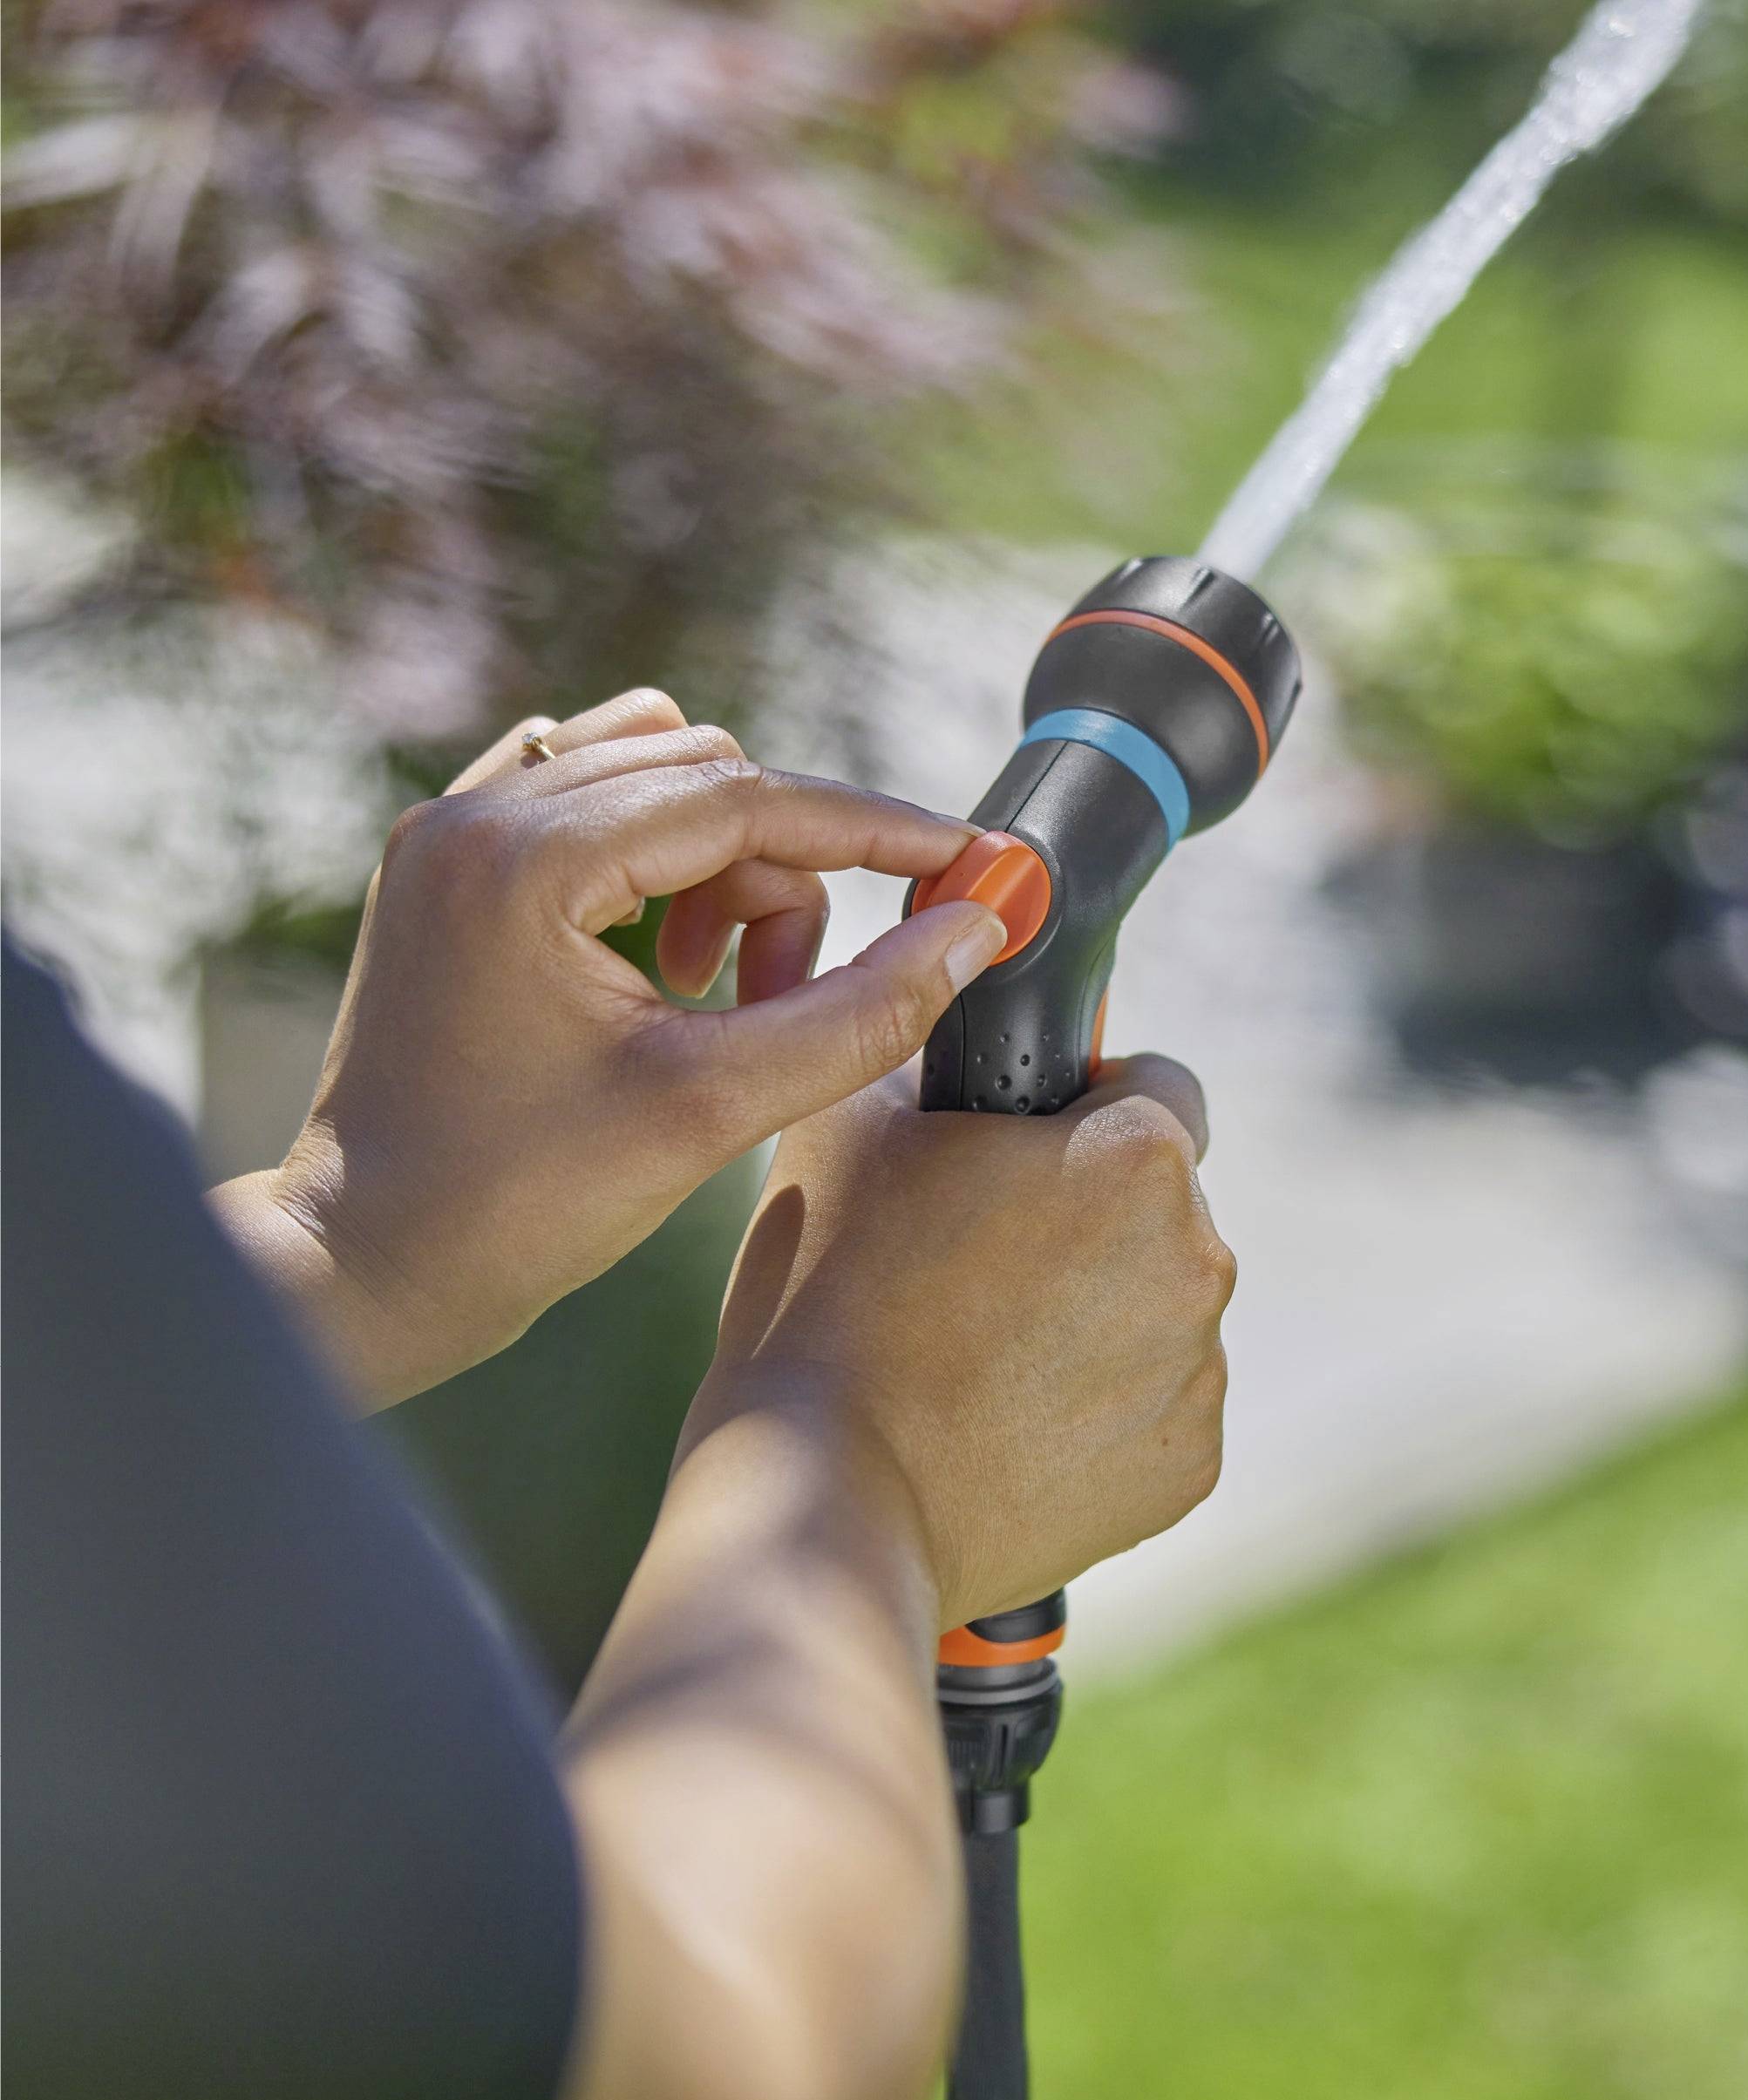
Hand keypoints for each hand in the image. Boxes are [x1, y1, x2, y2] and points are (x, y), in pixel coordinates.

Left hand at [214, 690, 1007, 1410]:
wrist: (366, 1268)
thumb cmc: (519, 1206)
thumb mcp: (712, 1111)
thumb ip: (859, 1013)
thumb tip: (973, 929)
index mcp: (522, 859)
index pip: (745, 797)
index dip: (873, 827)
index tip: (966, 859)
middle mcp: (473, 815)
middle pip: (706, 776)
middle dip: (788, 873)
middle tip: (796, 997)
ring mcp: (450, 834)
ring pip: (654, 782)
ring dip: (725, 868)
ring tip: (719, 994)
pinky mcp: (446, 869)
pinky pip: (588, 802)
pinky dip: (657, 859)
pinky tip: (666, 957)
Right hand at [680, 1055, 1235, 1627]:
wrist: (830, 1497)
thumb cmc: (832, 1297)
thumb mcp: (849, 1121)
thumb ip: (923, 1039)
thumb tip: (943, 996)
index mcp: (1141, 1156)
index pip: (1158, 1084)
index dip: (1088, 1102)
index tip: (1023, 1146)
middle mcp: (1202, 1259)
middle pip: (1159, 1206)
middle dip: (1088, 1216)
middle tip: (973, 1260)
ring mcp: (1201, 1373)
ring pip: (1157, 1308)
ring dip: (1097, 1314)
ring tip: (977, 1353)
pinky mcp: (1188, 1468)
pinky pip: (1155, 1408)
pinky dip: (1100, 1410)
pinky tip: (1006, 1422)